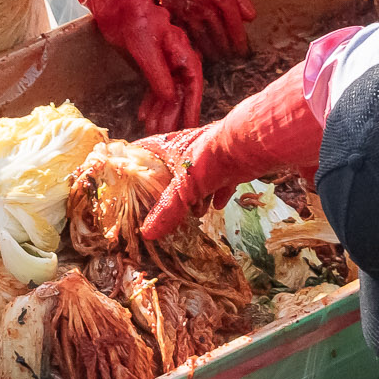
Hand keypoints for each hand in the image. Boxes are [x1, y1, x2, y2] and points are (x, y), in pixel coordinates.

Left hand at [100, 0, 205, 134]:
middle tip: (166, 135)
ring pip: (165, 92)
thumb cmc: (134, 21)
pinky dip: (149, 102)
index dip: (192, 106)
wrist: (117, 5)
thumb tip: (170, 98)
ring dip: (160, 112)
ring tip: (152, 130)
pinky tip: (143, 115)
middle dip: (173, 115)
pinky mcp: (149, 64)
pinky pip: (153, 87)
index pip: (193, 84)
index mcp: (182, 51)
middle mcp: (176, 58)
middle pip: (179, 92)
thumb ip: (158, 74)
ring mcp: (163, 62)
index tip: (191, 126)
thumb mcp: (146, 49)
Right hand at [138, 68, 319, 239]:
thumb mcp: (184, 188)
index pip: (143, 150)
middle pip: (171, 167)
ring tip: (194, 212)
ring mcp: (210, 154)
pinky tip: (217, 206)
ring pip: (196, 175)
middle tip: (163, 208)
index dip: (133, 163)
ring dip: (195, 195)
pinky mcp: (230, 162)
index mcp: (169, 146)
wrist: (252, 145)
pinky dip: (218, 193)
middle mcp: (188, 148)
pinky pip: (220, 180)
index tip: (125, 179)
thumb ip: (167, 210)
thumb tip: (148, 233)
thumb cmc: (210, 158)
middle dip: (168, 188)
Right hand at [150, 0, 255, 58]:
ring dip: (214, 55)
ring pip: (205, 43)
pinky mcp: (174, 16)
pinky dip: (195, 48)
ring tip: (220, 60)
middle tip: (234, 61)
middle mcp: (206, 9)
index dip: (241, 45)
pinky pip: (188, 38)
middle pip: (222, 41)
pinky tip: (200, 54)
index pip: (236, 30)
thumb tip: (250, 17)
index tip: (244, 53)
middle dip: (229, 54)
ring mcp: (189, 14)